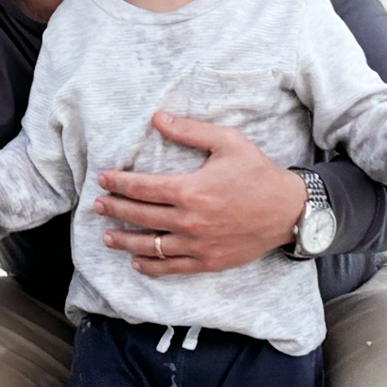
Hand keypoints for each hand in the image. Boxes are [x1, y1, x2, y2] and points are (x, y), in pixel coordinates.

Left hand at [94, 111, 305, 275]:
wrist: (289, 210)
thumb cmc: (257, 172)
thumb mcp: (227, 141)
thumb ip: (189, 130)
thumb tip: (157, 118)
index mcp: (190, 190)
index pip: (142, 188)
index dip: (119, 183)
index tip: (104, 179)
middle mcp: (189, 221)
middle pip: (140, 216)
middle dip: (114, 209)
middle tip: (97, 205)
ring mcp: (197, 245)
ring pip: (150, 246)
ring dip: (124, 240)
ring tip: (107, 236)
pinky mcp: (208, 262)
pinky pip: (171, 268)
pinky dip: (151, 266)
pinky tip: (137, 261)